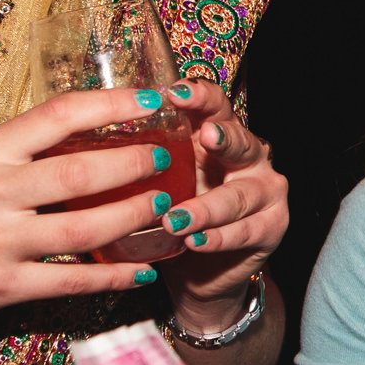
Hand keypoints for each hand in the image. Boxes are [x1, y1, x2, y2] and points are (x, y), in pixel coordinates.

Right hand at [0, 86, 181, 313]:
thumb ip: (23, 157)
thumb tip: (92, 136)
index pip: (56, 115)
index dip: (109, 104)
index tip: (150, 99)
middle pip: (79, 174)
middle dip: (133, 164)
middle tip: (167, 158)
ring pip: (84, 228)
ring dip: (132, 217)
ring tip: (164, 207)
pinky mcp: (3, 287)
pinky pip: (72, 280)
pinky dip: (112, 275)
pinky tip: (141, 270)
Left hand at [157, 78, 288, 320]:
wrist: (202, 271)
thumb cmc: (179, 215)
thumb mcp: (163, 182)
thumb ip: (147, 161)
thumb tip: (92, 137)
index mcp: (219, 136)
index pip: (215, 106)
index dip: (200, 97)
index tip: (175, 93)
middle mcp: (249, 157)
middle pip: (239, 142)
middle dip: (224, 138)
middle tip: (208, 136)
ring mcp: (266, 191)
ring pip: (238, 196)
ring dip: (206, 208)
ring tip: (175, 219)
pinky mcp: (272, 226)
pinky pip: (245, 231)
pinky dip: (217, 238)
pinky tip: (196, 242)